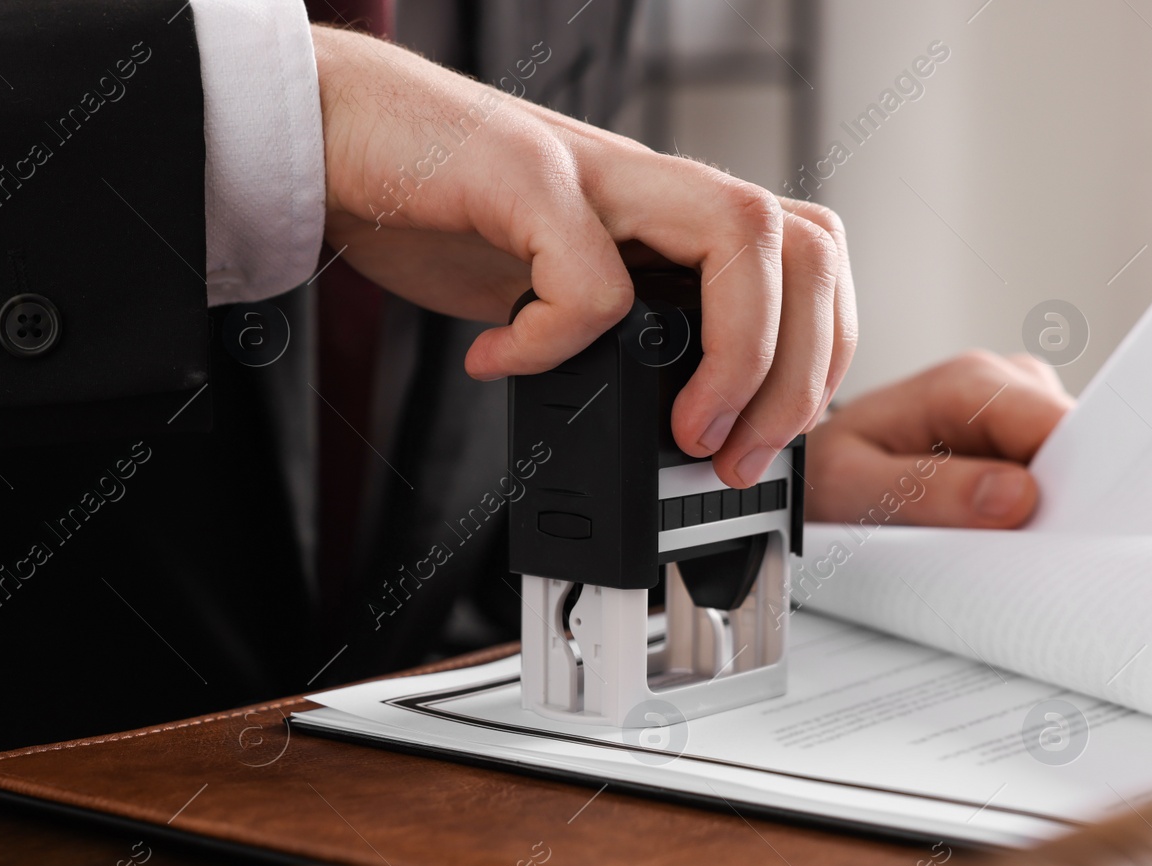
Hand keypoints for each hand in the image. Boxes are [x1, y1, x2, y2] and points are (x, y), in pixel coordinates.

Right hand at [310, 26, 855, 488]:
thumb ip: (603, 334)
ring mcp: (594, 172)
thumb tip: (646, 422)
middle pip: (806, 246)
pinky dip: (554, 343)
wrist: (334, 126)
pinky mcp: (523, 174)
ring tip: (680, 428)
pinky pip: (588, 274)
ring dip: (735, 357)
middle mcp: (648, 185)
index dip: (817, 358)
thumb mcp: (544, 286)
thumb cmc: (432, 202)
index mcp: (666, 216)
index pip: (807, 263)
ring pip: (744, 236)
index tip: (762, 443)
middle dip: (797, 372)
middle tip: (733, 454)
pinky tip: (497, 359)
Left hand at [804, 350, 1073, 528]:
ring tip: (987, 538)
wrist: (807, 472)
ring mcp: (1017, 411)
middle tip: (1011, 548)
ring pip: (1070, 468)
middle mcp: (1003, 383)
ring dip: (1044, 511)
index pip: (1060, 427)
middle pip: (1075, 447)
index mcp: (968, 381)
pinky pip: (1053, 480)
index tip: (1054, 532)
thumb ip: (928, 491)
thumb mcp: (851, 487)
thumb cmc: (823, 474)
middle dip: (1059, 502)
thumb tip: (1015, 496)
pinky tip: (995, 529)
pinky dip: (1035, 512)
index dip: (1073, 483)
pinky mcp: (1021, 441)